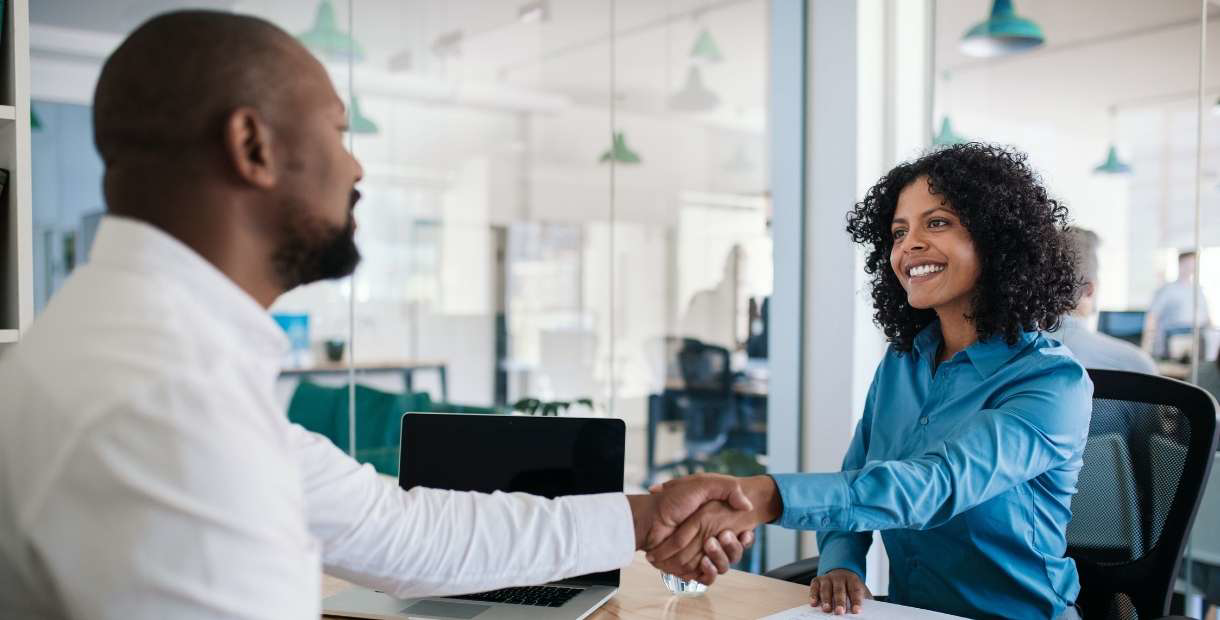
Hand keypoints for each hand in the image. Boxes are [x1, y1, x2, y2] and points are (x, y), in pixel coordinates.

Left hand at [644, 474, 780, 577]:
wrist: (650, 516)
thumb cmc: (674, 500)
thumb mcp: (703, 483)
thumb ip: (728, 488)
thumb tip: (747, 505)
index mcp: (716, 523)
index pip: (740, 537)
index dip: (746, 537)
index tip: (746, 532)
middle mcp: (710, 540)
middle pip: (733, 553)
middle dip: (735, 547)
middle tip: (726, 535)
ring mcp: (701, 555)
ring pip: (723, 566)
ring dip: (721, 557)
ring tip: (711, 544)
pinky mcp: (691, 569)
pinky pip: (707, 578)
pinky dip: (709, 572)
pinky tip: (704, 562)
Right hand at [810, 569, 871, 614]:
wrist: (841, 573)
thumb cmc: (851, 587)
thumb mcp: (861, 591)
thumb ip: (864, 600)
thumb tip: (870, 612)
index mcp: (852, 579)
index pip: (855, 590)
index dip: (856, 601)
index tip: (856, 611)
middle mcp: (839, 577)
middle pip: (839, 589)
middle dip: (839, 601)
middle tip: (840, 612)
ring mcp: (827, 578)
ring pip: (826, 588)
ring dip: (826, 599)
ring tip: (827, 609)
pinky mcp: (817, 580)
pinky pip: (814, 587)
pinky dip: (813, 595)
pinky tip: (814, 603)